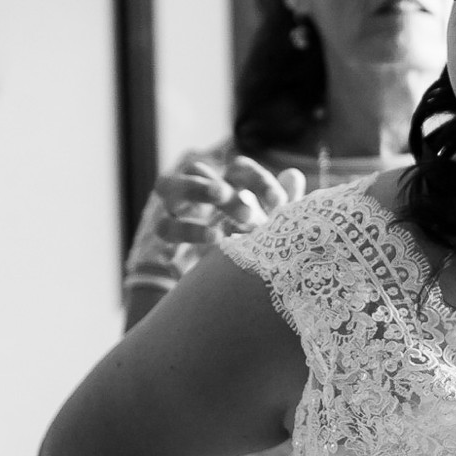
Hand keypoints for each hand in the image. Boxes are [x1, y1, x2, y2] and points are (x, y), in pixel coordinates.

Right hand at [151, 157, 306, 244]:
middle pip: (192, 172)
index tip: (279, 204)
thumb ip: (280, 202)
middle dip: (212, 188)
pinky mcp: (165, 245)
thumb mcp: (267, 226)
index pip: (238, 169)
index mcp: (227, 185)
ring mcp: (176, 217)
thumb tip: (293, 175)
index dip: (258, 181)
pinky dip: (175, 244)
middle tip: (244, 213)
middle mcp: (197, 195)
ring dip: (193, 219)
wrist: (216, 286)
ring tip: (219, 238)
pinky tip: (190, 259)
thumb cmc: (246, 245)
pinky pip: (162, 237)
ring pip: (168, 201)